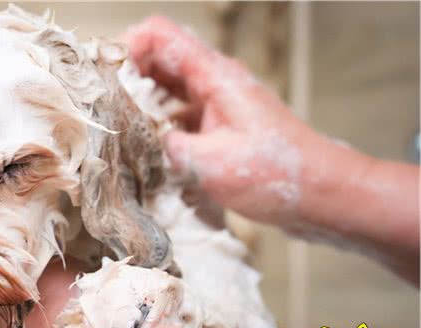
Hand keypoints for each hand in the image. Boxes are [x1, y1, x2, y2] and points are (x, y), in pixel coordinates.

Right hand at [123, 16, 322, 226]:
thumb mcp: (212, 165)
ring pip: (166, 88)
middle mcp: (214, 82)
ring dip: (141, 103)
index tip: (104, 77)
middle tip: (103, 107)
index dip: (126, 47)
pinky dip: (159, 125)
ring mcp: (216, 103)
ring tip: (119, 130)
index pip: (160, 36)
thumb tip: (136, 141)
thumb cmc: (278, 175)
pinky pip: (179, 114)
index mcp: (214, 77)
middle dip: (127, 77)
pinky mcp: (219, 126)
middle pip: (158, 59)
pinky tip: (147, 149)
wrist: (322, 194)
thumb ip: (167, 148)